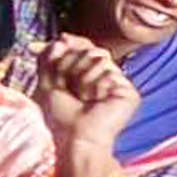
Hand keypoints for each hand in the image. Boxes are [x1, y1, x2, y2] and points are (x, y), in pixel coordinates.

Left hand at [26, 37, 142, 157]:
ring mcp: (118, 84)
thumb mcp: (46, 84)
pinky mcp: (129, 92)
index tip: (61, 41)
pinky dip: (96, 86)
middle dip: (70, 64)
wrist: (75, 138)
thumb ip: (49, 59)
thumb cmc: (61, 118)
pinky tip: (96, 102)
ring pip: (99, 57)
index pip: (85, 45)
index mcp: (88, 74)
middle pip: (90, 48)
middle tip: (67, 86)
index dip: (73, 42)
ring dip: (82, 77)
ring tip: (83, 97)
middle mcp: (106, 76)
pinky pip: (109, 72)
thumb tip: (62, 38)